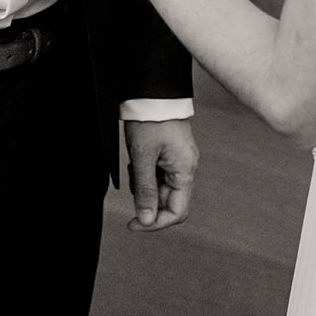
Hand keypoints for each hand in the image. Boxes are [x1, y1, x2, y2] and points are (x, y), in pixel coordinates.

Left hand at [123, 117, 195, 231]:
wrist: (152, 92)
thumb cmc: (150, 120)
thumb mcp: (142, 158)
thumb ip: (145, 191)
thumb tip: (147, 219)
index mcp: (185, 171)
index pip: (177, 212)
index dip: (155, 223)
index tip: (133, 224)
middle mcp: (185, 168)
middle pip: (168, 201)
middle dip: (146, 200)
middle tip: (131, 185)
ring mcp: (178, 161)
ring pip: (160, 188)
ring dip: (143, 185)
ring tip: (134, 165)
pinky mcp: (169, 154)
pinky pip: (157, 174)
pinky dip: (144, 174)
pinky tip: (137, 159)